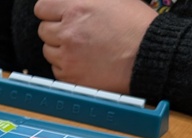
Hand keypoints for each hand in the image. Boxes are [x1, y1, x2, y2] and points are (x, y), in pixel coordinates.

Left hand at [34, 0, 155, 93]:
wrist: (150, 55)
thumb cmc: (137, 26)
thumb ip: (84, 0)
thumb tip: (70, 2)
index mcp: (76, 8)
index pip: (42, 8)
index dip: (51, 11)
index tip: (57, 15)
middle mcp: (68, 32)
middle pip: (43, 30)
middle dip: (57, 30)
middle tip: (77, 32)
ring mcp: (67, 56)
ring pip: (48, 50)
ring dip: (60, 48)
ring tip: (83, 47)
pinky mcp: (71, 76)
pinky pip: (57, 69)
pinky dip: (67, 66)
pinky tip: (85, 61)